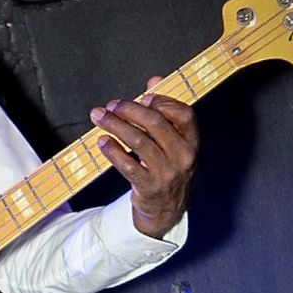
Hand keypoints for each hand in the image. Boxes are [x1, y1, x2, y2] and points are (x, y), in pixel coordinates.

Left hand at [90, 80, 197, 238]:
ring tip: (100, 117)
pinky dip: (112, 151)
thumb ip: (165, 112)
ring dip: (115, 125)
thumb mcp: (173, 144)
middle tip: (111, 105)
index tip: (142, 97)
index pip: (183, 114)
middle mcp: (183, 157)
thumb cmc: (167, 171)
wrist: (166, 212)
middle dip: (129, 109)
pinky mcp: (149, 187)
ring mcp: (167, 173)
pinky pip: (127, 165)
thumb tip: (154, 81)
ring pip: (138, 141)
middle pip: (155, 123)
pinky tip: (103, 142)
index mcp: (192, 143)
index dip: (162, 101)